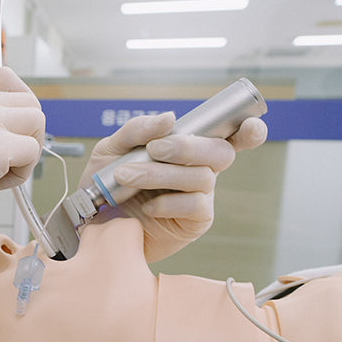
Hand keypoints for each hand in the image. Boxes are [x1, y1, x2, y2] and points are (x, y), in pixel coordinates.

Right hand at [0, 67, 43, 299]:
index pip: (4, 78)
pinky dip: (19, 176)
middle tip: (4, 161)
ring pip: (36, 121)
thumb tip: (2, 132)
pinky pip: (30, 152)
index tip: (9, 131)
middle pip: (28, 100)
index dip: (17, 104)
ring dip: (26, 152)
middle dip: (26, 134)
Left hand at [79, 112, 266, 262]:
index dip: (248, 130)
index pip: (227, 134)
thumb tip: (170, 118)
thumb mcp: (111, 150)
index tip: (251, 125)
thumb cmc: (105, 184)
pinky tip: (146, 206)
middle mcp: (199, 168)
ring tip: (127, 176)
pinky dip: (168, 202)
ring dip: (161, 174)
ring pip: (202, 177)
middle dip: (188, 147)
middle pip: (220, 151)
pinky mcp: (195, 221)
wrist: (91, 224)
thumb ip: (137, 130)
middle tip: (154, 148)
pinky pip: (195, 205)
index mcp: (185, 147)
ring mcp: (200, 196)